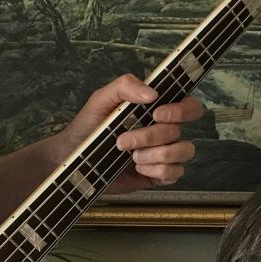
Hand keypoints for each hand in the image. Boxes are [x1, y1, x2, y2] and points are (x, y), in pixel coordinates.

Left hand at [58, 74, 204, 193]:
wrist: (72, 158)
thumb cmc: (88, 126)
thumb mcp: (101, 99)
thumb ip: (124, 86)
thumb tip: (152, 94)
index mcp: (157, 109)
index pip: (189, 106)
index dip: (182, 110)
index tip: (157, 114)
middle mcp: (165, 130)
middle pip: (179, 130)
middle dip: (151, 136)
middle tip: (123, 141)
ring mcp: (164, 153)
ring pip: (184, 151)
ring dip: (157, 155)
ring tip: (132, 157)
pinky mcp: (159, 174)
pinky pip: (175, 173)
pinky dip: (158, 170)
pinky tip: (139, 168)